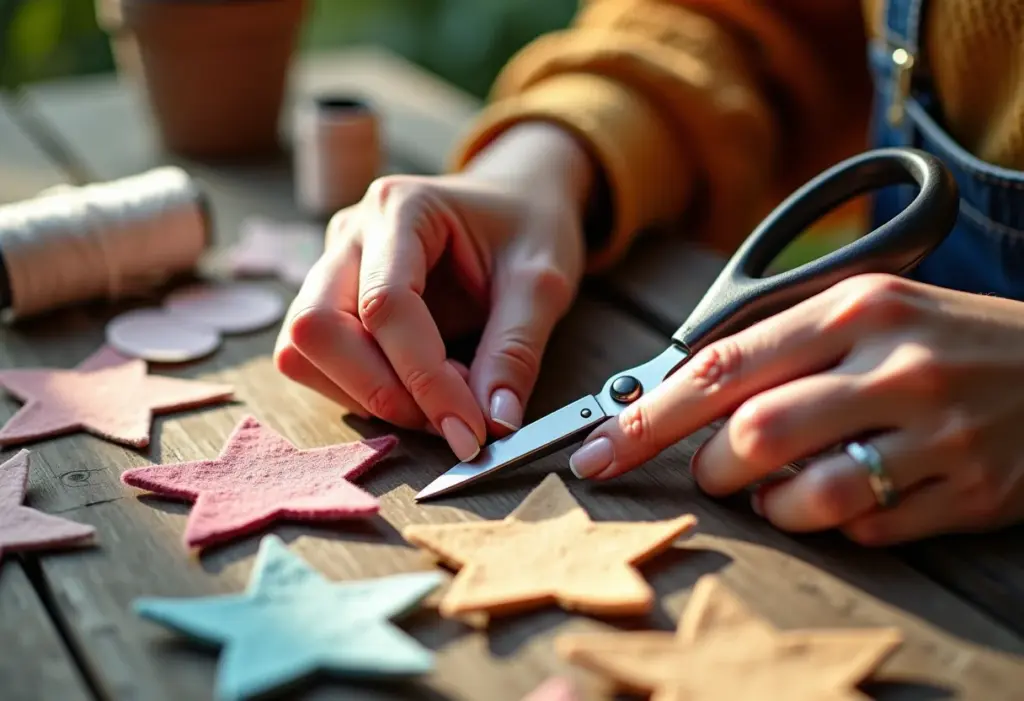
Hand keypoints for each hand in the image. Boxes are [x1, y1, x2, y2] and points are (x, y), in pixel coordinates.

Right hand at [275, 123, 592, 460]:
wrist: (518, 199)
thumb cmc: (529, 226)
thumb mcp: (544, 281)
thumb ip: (516, 351)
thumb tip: (494, 423)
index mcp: (402, 208)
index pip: (386, 306)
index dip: (424, 379)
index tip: (468, 431)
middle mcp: (352, 234)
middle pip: (317, 327)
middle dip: (380, 391)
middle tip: (449, 419)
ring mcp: (333, 266)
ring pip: (303, 350)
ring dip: (365, 395)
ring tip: (439, 398)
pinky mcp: (331, 301)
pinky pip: (315, 361)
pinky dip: (360, 392)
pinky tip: (416, 391)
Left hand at [568, 273, 1023, 544]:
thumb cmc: (937, 337)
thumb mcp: (861, 310)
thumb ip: (776, 345)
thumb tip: (676, 393)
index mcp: (853, 308)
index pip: (722, 366)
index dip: (647, 418)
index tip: (597, 452)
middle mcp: (894, 365)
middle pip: (755, 435)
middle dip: (711, 468)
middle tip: (714, 470)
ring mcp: (938, 432)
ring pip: (810, 495)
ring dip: (772, 505)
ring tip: (777, 490)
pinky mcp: (970, 490)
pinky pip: (868, 529)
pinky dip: (835, 525)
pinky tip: (843, 499)